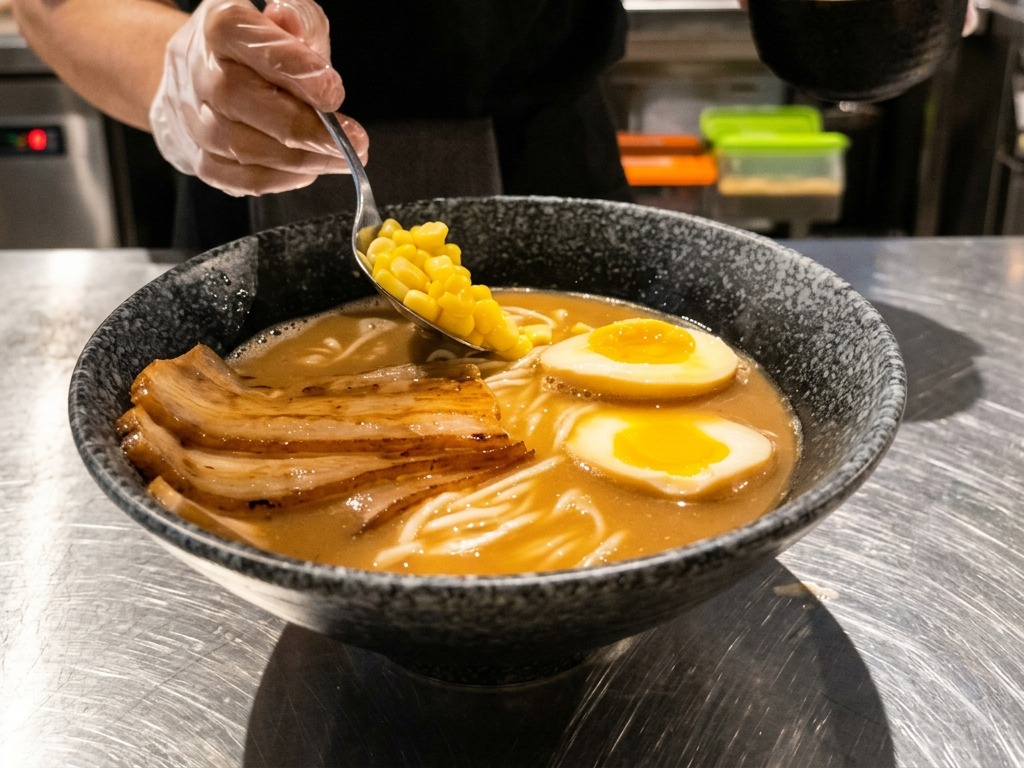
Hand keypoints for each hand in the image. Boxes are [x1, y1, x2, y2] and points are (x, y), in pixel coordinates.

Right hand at [149, 0, 367, 196]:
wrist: (202, 76)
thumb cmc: (255, 49)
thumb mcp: (284, 21)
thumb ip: (301, 22)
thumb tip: (301, 33)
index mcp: (220, 28)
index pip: (250, 42)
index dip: (293, 67)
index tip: (333, 92)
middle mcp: (200, 73)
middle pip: (241, 100)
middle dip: (305, 128)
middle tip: (354, 141)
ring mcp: (195, 120)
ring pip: (243, 148)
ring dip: (303, 159)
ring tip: (342, 158)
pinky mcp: (202, 159)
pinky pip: (243, 180)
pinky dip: (283, 180)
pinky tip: (311, 170)